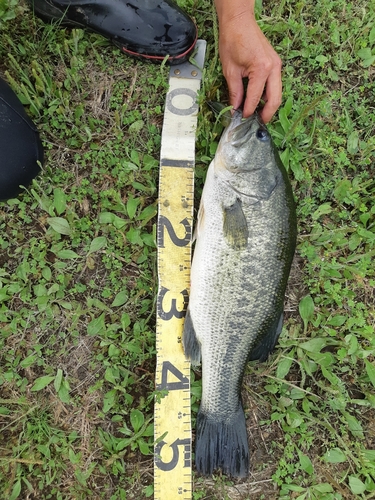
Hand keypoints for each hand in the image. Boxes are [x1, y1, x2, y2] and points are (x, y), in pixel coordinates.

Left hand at [214, 0, 281, 122]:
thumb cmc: (233, 40)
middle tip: (258, 123)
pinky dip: (268, 95)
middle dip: (267, 114)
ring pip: (277, 93)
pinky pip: (274, 85)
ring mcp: (276, 65)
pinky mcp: (275, 64)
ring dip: (269, 105)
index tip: (242, 119)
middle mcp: (273, 68)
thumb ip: (235, 92)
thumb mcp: (230, 70)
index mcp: (262, 69)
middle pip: (275, 99)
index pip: (255, 98)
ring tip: (258, 115)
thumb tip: (236, 108)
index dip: (248, 111)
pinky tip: (259, 102)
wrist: (239, 21)